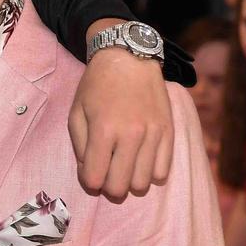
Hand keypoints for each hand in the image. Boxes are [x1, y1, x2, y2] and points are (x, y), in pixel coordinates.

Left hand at [69, 47, 171, 197]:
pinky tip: (141, 160)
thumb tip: (89, 173)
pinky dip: (150, 173)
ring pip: (143, 184)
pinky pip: (163, 172)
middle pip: (120, 187)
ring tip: (124, 166)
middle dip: (109, 186)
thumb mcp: (76, 112)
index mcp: (103, 130)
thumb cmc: (97, 86)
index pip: (95, 178)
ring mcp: (153, 135)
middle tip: (106, 172)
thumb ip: (80, 146)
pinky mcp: (169, 133)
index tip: (90, 173)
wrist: (129, 59)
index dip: (90, 181)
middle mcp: (131, 136)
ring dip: (130, 181)